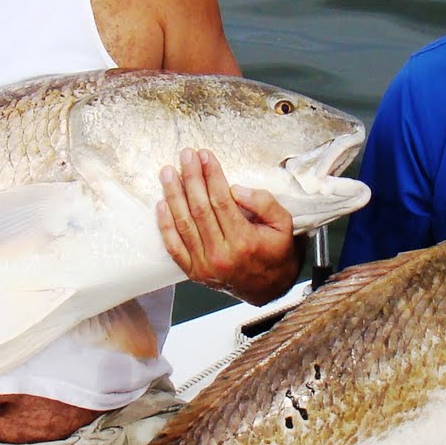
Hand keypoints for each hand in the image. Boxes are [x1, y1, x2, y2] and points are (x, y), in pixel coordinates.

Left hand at [157, 147, 298, 305]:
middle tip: (186, 156)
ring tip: (168, 173)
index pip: (221, 201)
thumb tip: (235, 189)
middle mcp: (221, 255)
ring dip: (174, 195)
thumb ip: (264, 203)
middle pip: (200, 209)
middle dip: (191, 178)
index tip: (205, 156)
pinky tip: (162, 204)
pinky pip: (174, 247)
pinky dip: (165, 225)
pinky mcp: (193, 272)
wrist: (269, 288)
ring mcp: (204, 265)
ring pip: (184, 224)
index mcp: (244, 242)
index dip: (211, 175)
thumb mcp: (283, 224)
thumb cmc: (275, 252)